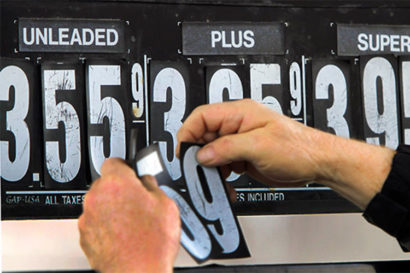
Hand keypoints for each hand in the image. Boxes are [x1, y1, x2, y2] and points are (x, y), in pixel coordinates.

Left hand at [78, 158, 180, 272]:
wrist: (140, 272)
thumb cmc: (152, 243)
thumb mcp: (166, 203)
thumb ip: (152, 184)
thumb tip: (147, 180)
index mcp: (116, 183)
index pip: (115, 161)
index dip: (126, 167)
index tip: (131, 172)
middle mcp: (97, 198)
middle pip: (106, 183)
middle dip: (120, 189)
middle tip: (138, 200)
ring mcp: (88, 218)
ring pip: (100, 204)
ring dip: (112, 208)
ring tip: (133, 221)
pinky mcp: (85, 237)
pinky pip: (95, 223)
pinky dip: (106, 226)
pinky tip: (124, 234)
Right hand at [177, 99, 325, 186]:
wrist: (317, 163)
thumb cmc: (298, 148)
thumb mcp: (259, 146)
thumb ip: (227, 148)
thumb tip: (202, 154)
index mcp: (239, 112)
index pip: (202, 116)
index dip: (188, 133)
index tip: (184, 152)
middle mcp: (237, 124)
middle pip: (203, 135)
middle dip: (199, 153)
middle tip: (199, 169)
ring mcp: (240, 140)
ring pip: (211, 151)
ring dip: (210, 166)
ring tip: (217, 177)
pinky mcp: (243, 155)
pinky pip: (222, 162)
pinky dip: (220, 173)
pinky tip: (226, 180)